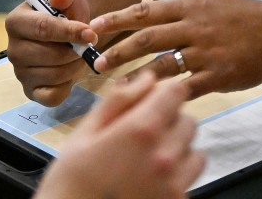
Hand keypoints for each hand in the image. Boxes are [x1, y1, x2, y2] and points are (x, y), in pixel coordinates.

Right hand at [5, 0, 99, 105]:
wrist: (71, 28)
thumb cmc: (66, 9)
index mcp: (16, 22)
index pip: (43, 28)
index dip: (69, 32)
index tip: (91, 33)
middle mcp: (12, 50)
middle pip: (50, 55)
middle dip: (76, 51)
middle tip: (88, 44)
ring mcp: (20, 73)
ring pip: (55, 76)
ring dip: (75, 66)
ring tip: (80, 54)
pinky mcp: (31, 91)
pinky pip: (52, 97)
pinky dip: (68, 86)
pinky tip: (71, 70)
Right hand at [33, 71, 205, 198]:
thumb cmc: (69, 183)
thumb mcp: (83, 136)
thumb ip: (118, 101)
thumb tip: (145, 78)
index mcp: (141, 130)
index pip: (176, 90)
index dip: (163, 91)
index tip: (150, 101)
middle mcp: (165, 154)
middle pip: (186, 119)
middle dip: (168, 121)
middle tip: (140, 136)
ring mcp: (174, 181)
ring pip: (192, 146)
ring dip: (176, 146)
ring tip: (147, 159)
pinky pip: (192, 172)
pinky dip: (180, 170)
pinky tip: (154, 177)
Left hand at [90, 0, 261, 95]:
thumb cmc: (244, 15)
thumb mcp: (210, 0)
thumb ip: (176, 6)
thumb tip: (143, 5)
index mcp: (191, 6)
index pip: (146, 11)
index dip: (117, 19)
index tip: (94, 27)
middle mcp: (195, 27)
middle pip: (148, 38)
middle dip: (119, 50)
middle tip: (97, 62)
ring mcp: (206, 53)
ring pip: (163, 66)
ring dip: (136, 77)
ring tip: (117, 88)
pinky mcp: (218, 76)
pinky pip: (186, 88)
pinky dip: (167, 96)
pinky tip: (151, 102)